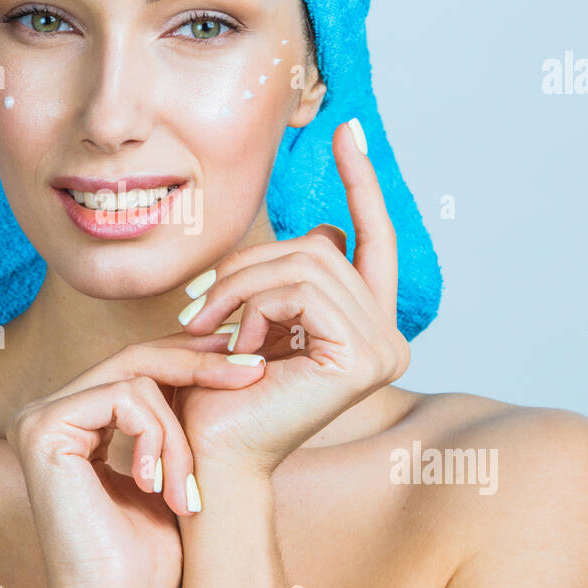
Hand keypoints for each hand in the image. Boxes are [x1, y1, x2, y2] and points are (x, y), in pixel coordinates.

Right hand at [6, 343, 265, 587]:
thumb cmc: (147, 559)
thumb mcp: (170, 474)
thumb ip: (176, 425)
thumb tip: (220, 365)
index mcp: (73, 421)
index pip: (135, 367)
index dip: (191, 359)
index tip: (245, 364)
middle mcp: (48, 413)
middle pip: (134, 357)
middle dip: (199, 365)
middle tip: (251, 373)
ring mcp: (38, 418)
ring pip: (137, 379)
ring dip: (178, 436)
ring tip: (183, 493)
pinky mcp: (43, 428)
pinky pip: (125, 398)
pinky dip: (157, 438)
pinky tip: (155, 486)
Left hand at [172, 120, 410, 476]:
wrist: (206, 459)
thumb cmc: (218, 394)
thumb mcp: (255, 318)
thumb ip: (291, 279)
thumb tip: (327, 231)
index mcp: (368, 329)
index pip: (371, 239)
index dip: (361, 182)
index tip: (345, 129)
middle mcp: (390, 340)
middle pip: (323, 246)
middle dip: (250, 264)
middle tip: (197, 305)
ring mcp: (384, 350)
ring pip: (307, 262)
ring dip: (241, 285)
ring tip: (205, 325)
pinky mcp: (364, 358)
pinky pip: (302, 288)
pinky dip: (253, 303)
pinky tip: (233, 344)